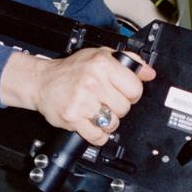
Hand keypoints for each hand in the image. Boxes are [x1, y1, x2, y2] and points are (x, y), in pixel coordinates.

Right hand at [0, 47, 154, 144]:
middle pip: (125, 108)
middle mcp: (93, 81)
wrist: (42, 81)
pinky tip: (93, 125)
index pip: (135, 88)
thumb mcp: (100, 55)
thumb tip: (149, 73)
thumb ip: (128, 62)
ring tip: (97, 111)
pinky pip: (97, 136)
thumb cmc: (71, 70)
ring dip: (107, 122)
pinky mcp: (73, 118)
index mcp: (102, 64)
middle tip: (106, 101)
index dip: (131, 93)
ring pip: (113, 123)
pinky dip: (98, 135)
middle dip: (118, 107)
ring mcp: (82, 101)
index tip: (123, 92)